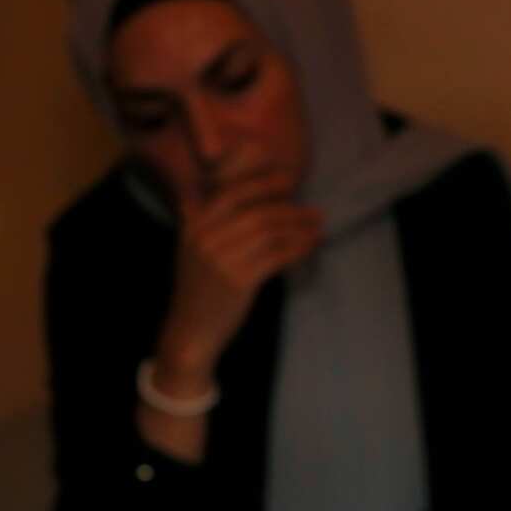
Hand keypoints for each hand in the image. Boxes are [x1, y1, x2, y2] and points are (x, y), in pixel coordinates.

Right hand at [154, 146, 321, 387]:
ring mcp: (220, 259)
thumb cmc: (201, 287)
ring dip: (300, 229)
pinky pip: (277, 256)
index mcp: (193, 224)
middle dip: (292, 210)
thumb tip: (242, 192)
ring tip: (318, 229)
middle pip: (258, 212)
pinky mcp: (238, 280)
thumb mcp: (193, 248)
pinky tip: (311, 246)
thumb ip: (207, 219)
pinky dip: (298, 248)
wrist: (192, 330)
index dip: (264, 183)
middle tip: (316, 212)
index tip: (290, 180)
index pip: (233, 192)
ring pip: (270, 232)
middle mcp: (204, 237)